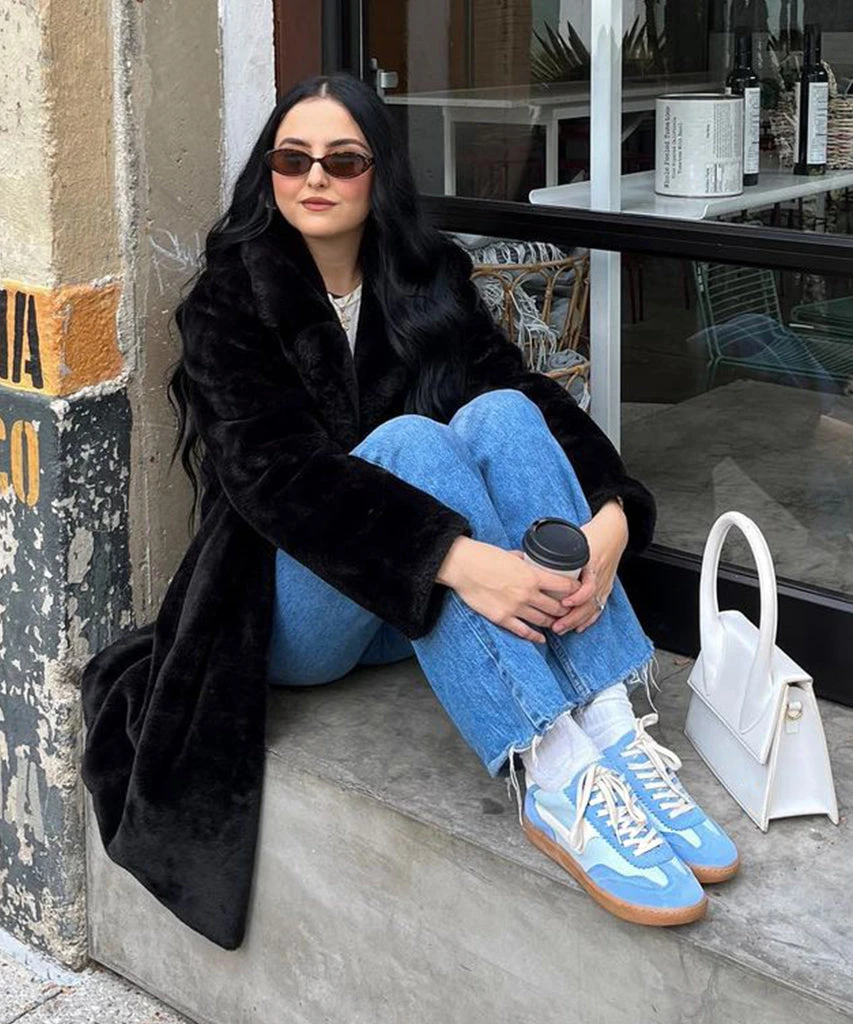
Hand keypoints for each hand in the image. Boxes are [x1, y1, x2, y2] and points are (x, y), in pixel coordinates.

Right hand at [437, 536, 582, 643]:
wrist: (462, 566)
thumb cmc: (484, 556)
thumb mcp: (511, 554)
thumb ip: (525, 561)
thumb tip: (530, 562)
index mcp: (532, 575)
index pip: (564, 586)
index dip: (576, 590)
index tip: (579, 592)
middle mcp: (527, 594)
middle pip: (556, 607)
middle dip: (566, 610)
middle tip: (569, 611)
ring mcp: (515, 608)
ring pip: (543, 621)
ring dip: (552, 623)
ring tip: (557, 623)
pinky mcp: (502, 618)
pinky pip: (524, 632)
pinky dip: (535, 636)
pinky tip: (541, 638)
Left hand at [551, 500, 627, 634]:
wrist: (614, 532)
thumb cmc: (593, 534)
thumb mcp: (576, 538)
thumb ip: (556, 547)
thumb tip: (527, 553)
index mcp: (591, 565)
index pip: (589, 587)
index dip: (577, 597)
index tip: (564, 603)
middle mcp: (598, 578)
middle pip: (588, 604)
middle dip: (571, 618)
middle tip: (555, 625)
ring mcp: (604, 584)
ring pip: (592, 609)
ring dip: (576, 621)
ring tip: (561, 629)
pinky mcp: (606, 589)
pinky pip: (598, 608)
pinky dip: (588, 620)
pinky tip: (578, 628)